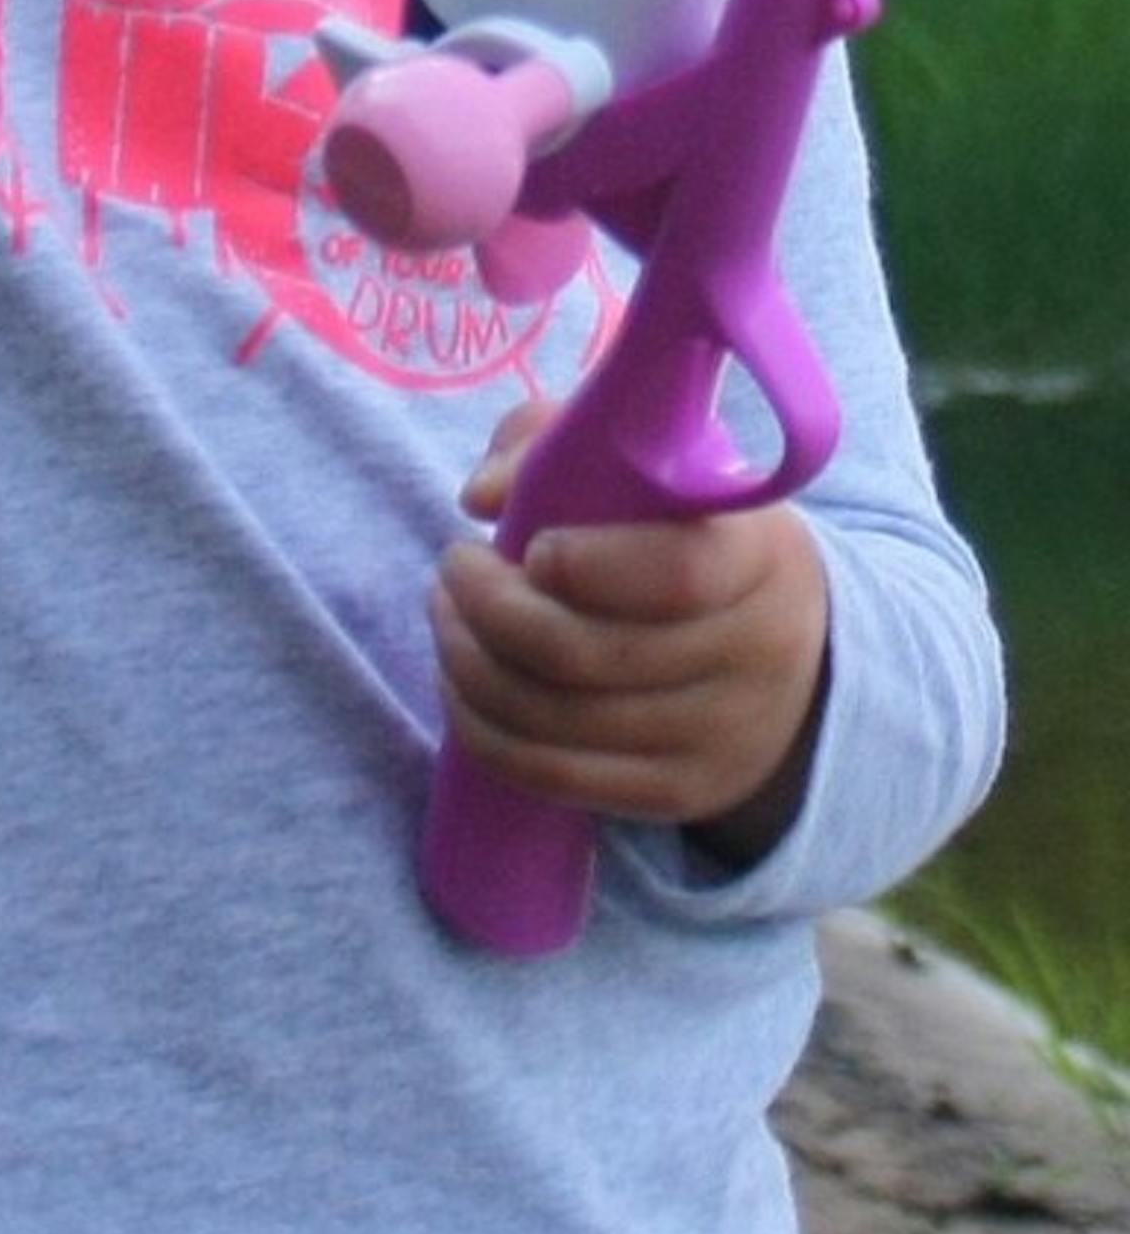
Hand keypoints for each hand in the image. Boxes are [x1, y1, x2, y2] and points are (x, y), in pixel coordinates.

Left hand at [430, 403, 830, 866]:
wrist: (785, 649)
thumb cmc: (687, 530)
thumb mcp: (650, 466)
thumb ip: (556, 440)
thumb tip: (485, 497)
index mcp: (757, 556)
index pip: (679, 575)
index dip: (589, 565)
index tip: (532, 545)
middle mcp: (752, 654)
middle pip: (591, 653)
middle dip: (492, 609)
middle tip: (454, 569)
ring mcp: (718, 736)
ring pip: (559, 720)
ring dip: (471, 667)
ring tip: (447, 617)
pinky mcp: (678, 793)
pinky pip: (557, 778)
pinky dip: (486, 732)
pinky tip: (460, 684)